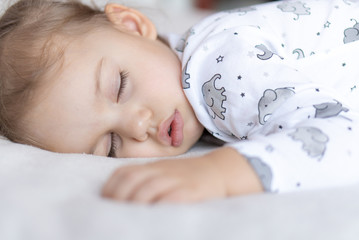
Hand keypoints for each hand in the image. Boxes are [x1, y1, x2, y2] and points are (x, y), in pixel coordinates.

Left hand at [102, 147, 262, 203]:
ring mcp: (176, 180)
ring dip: (135, 205)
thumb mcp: (164, 171)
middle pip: (132, 181)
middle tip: (114, 213)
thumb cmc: (187, 175)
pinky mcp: (191, 191)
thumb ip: (144, 179)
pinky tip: (153, 216)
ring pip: (148, 190)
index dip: (111, 188)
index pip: (123, 173)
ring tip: (129, 219)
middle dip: (118, 198)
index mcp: (152, 167)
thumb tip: (120, 196)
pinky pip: (172, 197)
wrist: (218, 170)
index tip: (106, 201)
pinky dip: (159, 206)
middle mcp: (161, 171)